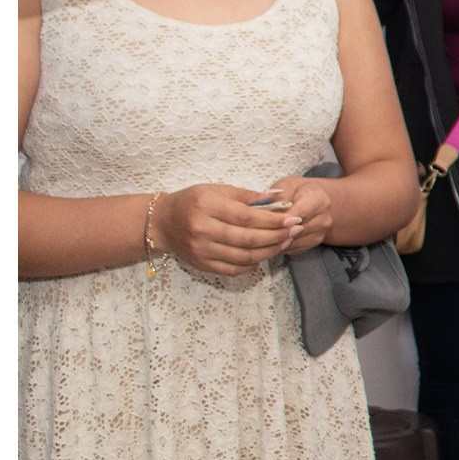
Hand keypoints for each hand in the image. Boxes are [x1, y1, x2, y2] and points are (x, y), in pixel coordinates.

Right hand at [153, 184, 301, 275]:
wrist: (162, 222)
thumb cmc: (193, 201)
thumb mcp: (218, 190)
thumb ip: (248, 196)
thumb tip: (280, 198)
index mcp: (208, 206)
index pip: (248, 217)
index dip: (274, 220)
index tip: (294, 219)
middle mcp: (202, 229)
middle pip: (249, 239)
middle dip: (277, 236)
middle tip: (296, 231)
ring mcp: (201, 250)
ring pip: (244, 257)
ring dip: (269, 251)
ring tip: (284, 242)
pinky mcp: (201, 264)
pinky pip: (233, 270)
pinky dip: (252, 265)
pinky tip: (263, 255)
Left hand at [265, 176, 333, 253]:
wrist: (314, 199)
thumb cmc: (297, 191)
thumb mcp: (286, 186)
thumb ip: (277, 198)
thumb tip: (261, 211)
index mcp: (319, 200)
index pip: (298, 214)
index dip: (279, 219)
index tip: (261, 219)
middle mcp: (324, 219)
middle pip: (296, 230)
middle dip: (275, 230)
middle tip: (256, 228)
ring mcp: (321, 233)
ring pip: (293, 242)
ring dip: (276, 240)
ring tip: (261, 233)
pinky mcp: (314, 243)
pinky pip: (294, 249)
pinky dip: (280, 245)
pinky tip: (271, 238)